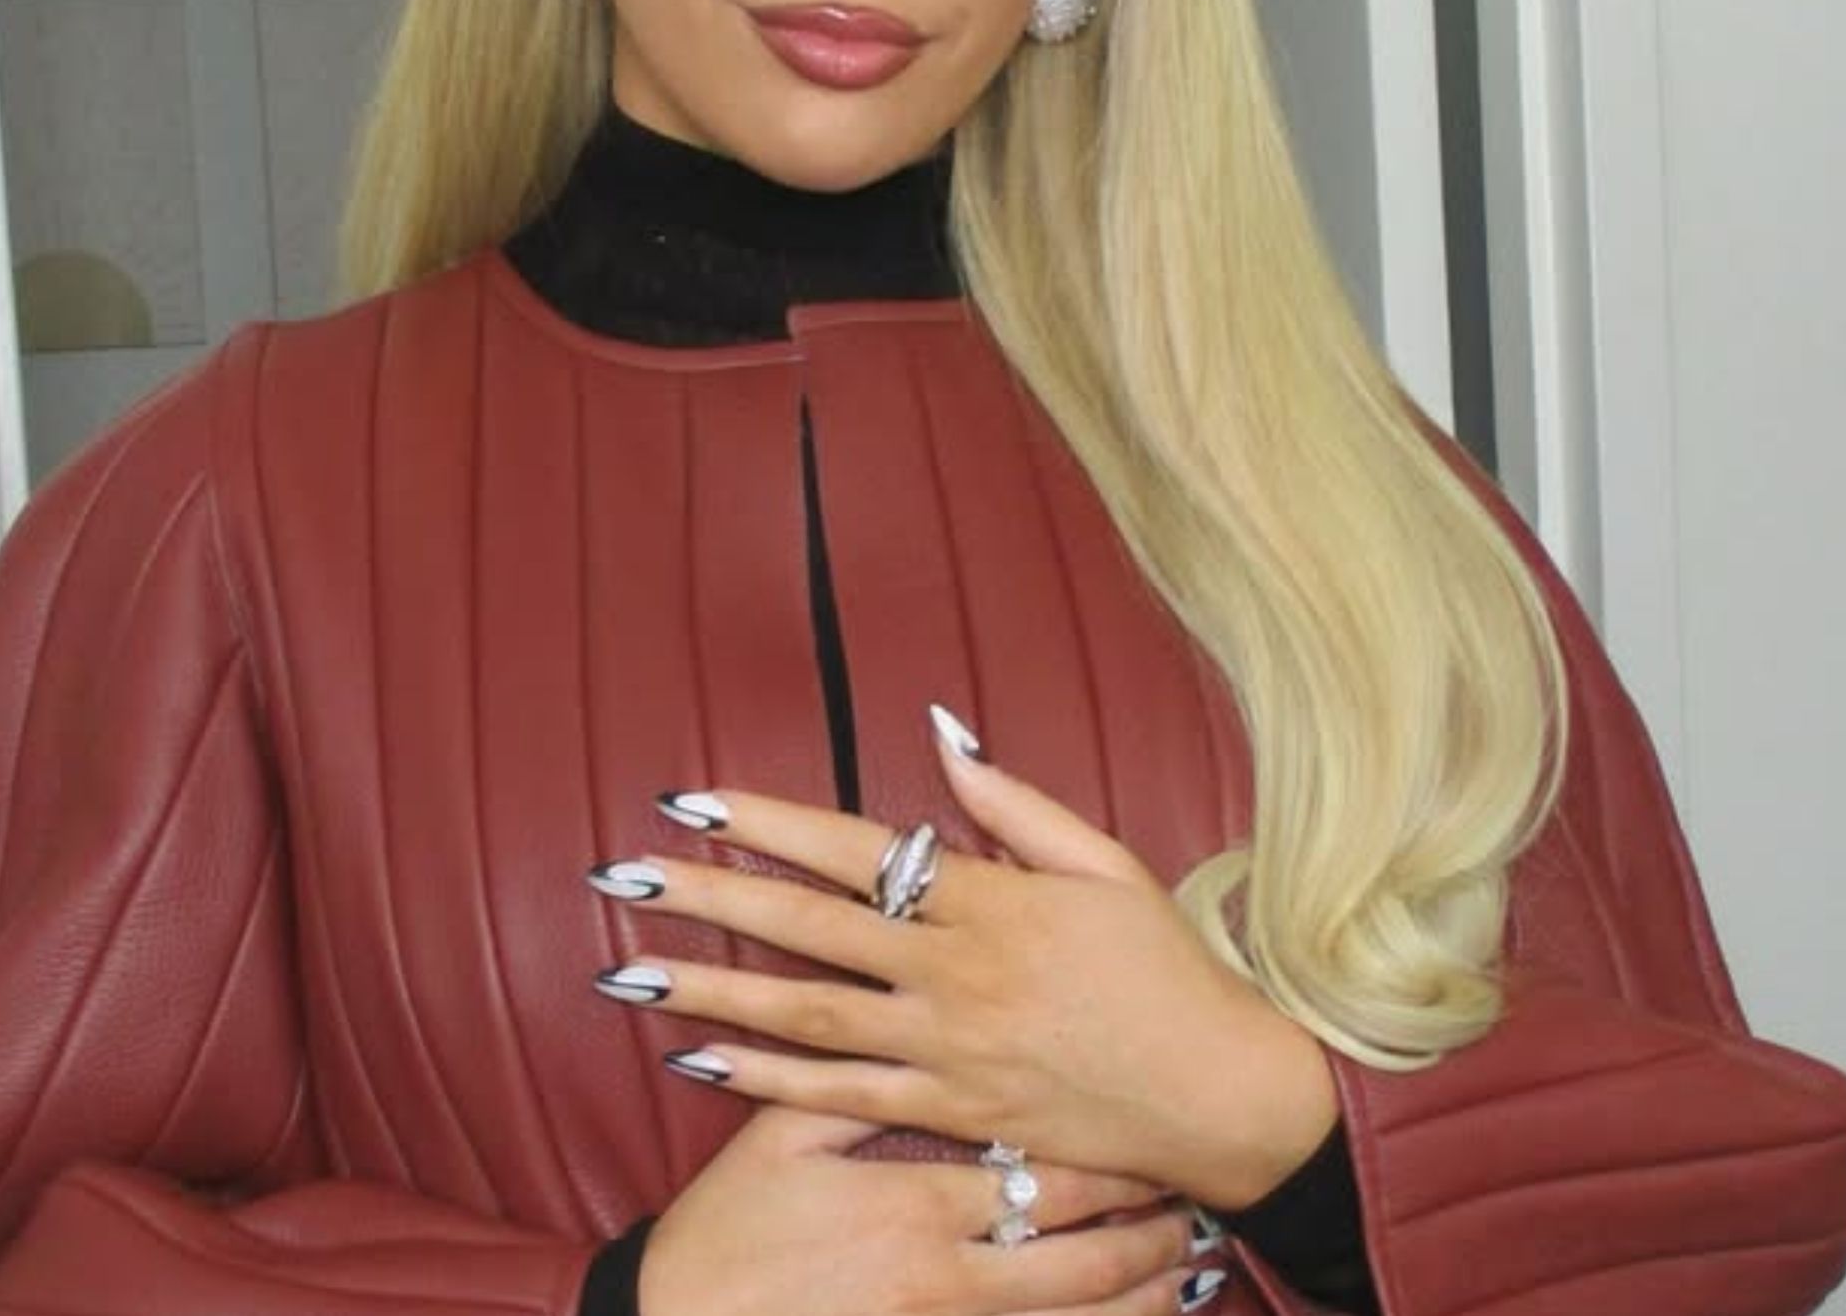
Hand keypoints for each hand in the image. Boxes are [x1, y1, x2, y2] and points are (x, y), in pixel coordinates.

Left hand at [596, 712, 1340, 1207]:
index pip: (856, 849)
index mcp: (992, 900)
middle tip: (626, 877)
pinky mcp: (952, 1111)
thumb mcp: (1108, 863)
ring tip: (629, 975)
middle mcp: (957, 974)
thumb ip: (1016, 802)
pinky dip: (766, 1083)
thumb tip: (939, 733)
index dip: (768, 822)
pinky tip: (699, 1065)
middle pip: (810, 929)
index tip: (691, 800)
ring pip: (807, 1017)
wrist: (1219, 1095)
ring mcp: (949, 1050)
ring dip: (712, 994)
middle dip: (711, 899)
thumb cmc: (1169, 972)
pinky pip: (841, 1097)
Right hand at [638, 1103, 1209, 1315]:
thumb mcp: (779, 1144)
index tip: (1156, 1141)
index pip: (1041, 1176)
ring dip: (1138, 1297)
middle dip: (1145, 1233)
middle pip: (1079, 1257)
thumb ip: (850, 1075)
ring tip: (1192, 1272)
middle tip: (1196, 1206)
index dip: (1109, 1163)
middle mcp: (945, 1272)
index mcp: (915, 1201)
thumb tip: (898, 998)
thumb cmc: (728, 1235)